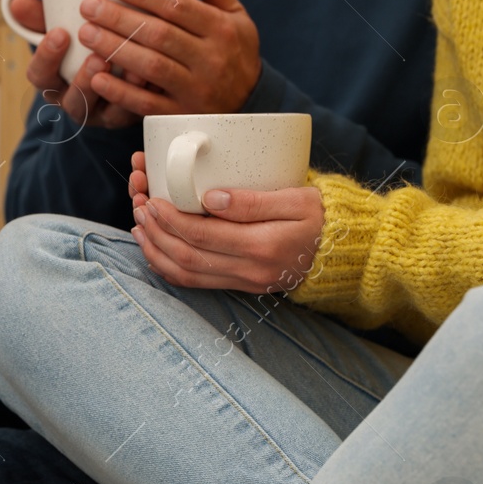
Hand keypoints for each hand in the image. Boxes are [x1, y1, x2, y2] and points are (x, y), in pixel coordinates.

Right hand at [13, 0, 142, 130]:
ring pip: (110, 112)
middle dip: (85, 81)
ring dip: (121, 90)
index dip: (47, 57)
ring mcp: (107, 113)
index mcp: (54, 82)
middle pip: (76, 101)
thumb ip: (41, 15)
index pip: (40, 76)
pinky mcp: (134, 114)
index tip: (59, 33)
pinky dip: (148, 93)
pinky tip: (156, 75)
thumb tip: (16, 1)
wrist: (125, 63)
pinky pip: (140, 112)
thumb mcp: (62, 27)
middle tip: (97, 56)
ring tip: (132, 67)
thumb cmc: (82, 42)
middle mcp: (78, 103)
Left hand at [80, 0, 261, 117]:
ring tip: (87, 33)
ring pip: (151, 67)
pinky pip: (147, 104)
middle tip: (89, 6)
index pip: (177, 6)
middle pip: (159, 35)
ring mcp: (196, 90)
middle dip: (120, 18)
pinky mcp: (182, 115)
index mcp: (221, 29)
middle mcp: (210, 59)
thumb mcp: (237, 17)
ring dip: (115, 49)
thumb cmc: (235, 52)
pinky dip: (120, 92)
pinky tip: (96, 77)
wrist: (251, 104)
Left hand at [128, 155, 324, 292]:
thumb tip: (210, 197)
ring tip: (139, 228)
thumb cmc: (322, 217)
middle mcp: (250, 270)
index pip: (202, 235)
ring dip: (156, 251)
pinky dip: (169, 268)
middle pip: (187, 256)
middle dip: (157, 232)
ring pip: (186, 274)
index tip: (152, 199)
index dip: (171, 219)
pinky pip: (195, 283)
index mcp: (262, 245)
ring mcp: (244, 282)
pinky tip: (155, 250)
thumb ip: (254, 200)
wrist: (344, 252)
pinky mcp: (240, 286)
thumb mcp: (299, 199)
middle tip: (139, 208)